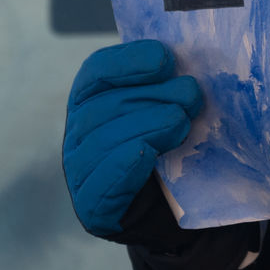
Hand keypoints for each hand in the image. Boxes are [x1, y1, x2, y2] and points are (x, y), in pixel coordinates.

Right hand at [63, 40, 203, 236]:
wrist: (168, 210)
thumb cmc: (167, 146)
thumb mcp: (166, 108)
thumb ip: (168, 83)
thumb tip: (188, 61)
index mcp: (91, 101)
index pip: (97, 71)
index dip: (128, 61)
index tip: (165, 58)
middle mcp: (78, 134)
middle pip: (103, 106)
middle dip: (151, 96)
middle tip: (191, 93)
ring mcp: (80, 172)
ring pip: (100, 142)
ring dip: (145, 126)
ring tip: (181, 121)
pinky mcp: (91, 207)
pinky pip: (100, 184)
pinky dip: (123, 165)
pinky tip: (146, 153)